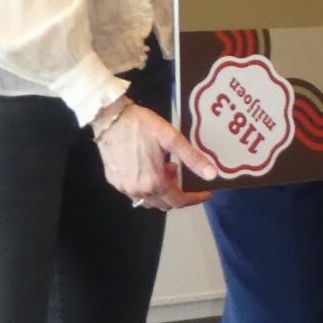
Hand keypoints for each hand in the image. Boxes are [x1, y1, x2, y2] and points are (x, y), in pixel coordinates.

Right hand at [97, 103, 219, 209]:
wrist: (110, 118)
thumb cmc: (142, 126)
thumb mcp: (171, 139)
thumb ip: (192, 159)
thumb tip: (212, 175)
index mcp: (154, 182)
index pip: (179, 201)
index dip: (195, 199)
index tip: (206, 193)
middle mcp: (139, 190)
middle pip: (164, 204)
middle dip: (178, 194)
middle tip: (183, 175)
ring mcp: (124, 187)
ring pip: (149, 200)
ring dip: (162, 191)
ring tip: (166, 169)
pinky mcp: (114, 181)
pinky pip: (135, 193)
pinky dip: (147, 187)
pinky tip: (148, 168)